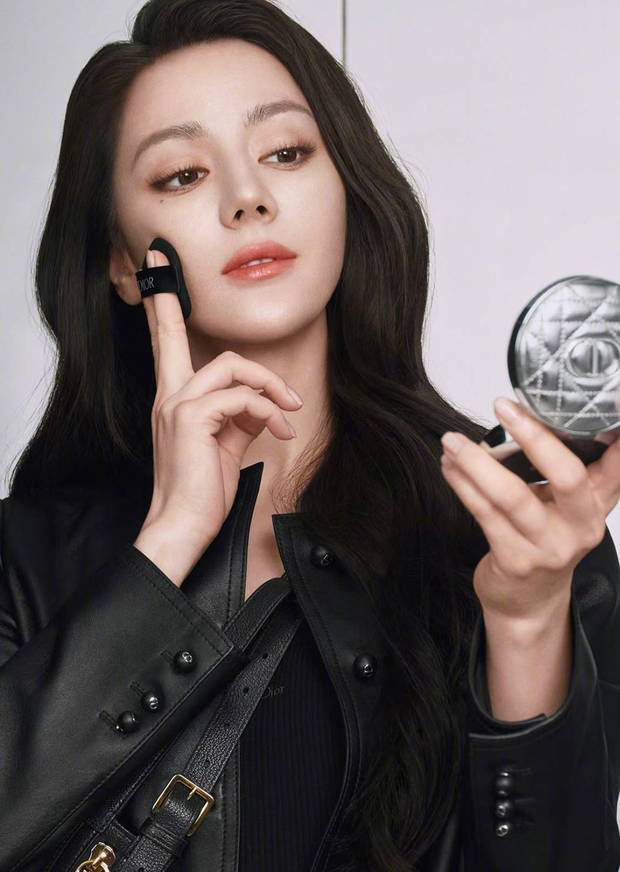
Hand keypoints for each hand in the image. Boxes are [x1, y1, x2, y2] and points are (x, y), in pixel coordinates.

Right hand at [136, 247, 302, 566]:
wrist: (183, 526)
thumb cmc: (203, 492)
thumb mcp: (226, 447)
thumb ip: (238, 418)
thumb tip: (262, 405)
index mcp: (173, 399)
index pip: (164, 343)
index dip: (161, 306)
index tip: (155, 266)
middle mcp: (168, 395)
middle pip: (183, 337)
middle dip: (202, 326)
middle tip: (279, 389)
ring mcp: (176, 405)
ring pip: (231, 367)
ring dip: (269, 388)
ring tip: (288, 416)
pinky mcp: (191, 419)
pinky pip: (241, 398)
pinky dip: (268, 413)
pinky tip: (280, 433)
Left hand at [439, 397, 619, 621]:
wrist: (529, 601)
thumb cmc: (547, 541)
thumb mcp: (573, 506)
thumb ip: (578, 467)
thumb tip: (557, 414)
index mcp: (598, 505)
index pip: (617, 466)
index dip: (617, 440)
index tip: (609, 398)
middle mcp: (581, 526)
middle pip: (566, 475)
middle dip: (534, 437)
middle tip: (504, 407)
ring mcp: (548, 546)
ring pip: (511, 496)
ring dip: (477, 462)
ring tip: (453, 440)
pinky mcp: (515, 560)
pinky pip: (484, 514)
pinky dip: (463, 484)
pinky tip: (450, 466)